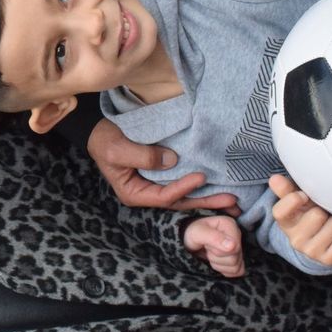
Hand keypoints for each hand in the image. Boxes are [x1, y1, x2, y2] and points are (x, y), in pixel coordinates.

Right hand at [87, 119, 242, 213]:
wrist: (98, 128)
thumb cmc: (104, 139)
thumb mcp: (118, 149)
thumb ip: (143, 156)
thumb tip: (173, 160)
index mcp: (134, 193)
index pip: (163, 197)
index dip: (183, 189)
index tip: (201, 177)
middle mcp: (147, 193)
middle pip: (180, 202)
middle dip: (206, 202)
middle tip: (232, 203)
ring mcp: (155, 185)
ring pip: (184, 195)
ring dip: (208, 197)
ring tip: (233, 201)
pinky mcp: (161, 174)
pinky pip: (182, 182)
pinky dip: (199, 185)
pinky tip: (218, 185)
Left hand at [183, 215, 244, 277]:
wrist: (188, 240)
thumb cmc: (193, 233)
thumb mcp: (197, 233)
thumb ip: (214, 237)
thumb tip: (232, 245)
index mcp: (230, 225)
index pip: (234, 248)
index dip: (218, 250)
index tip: (207, 243)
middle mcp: (237, 236)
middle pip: (234, 258)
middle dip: (216, 257)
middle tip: (207, 248)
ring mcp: (238, 249)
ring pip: (235, 266)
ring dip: (218, 263)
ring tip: (210, 253)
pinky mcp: (237, 260)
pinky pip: (237, 271)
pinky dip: (223, 269)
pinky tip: (215, 261)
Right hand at [269, 174, 331, 267]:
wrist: (321, 243)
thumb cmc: (308, 215)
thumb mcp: (297, 202)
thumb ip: (286, 189)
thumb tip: (274, 178)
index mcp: (285, 223)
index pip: (280, 211)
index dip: (294, 200)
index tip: (304, 196)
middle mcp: (295, 239)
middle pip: (317, 215)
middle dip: (324, 209)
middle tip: (322, 212)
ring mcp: (311, 251)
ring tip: (330, 223)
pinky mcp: (328, 259)